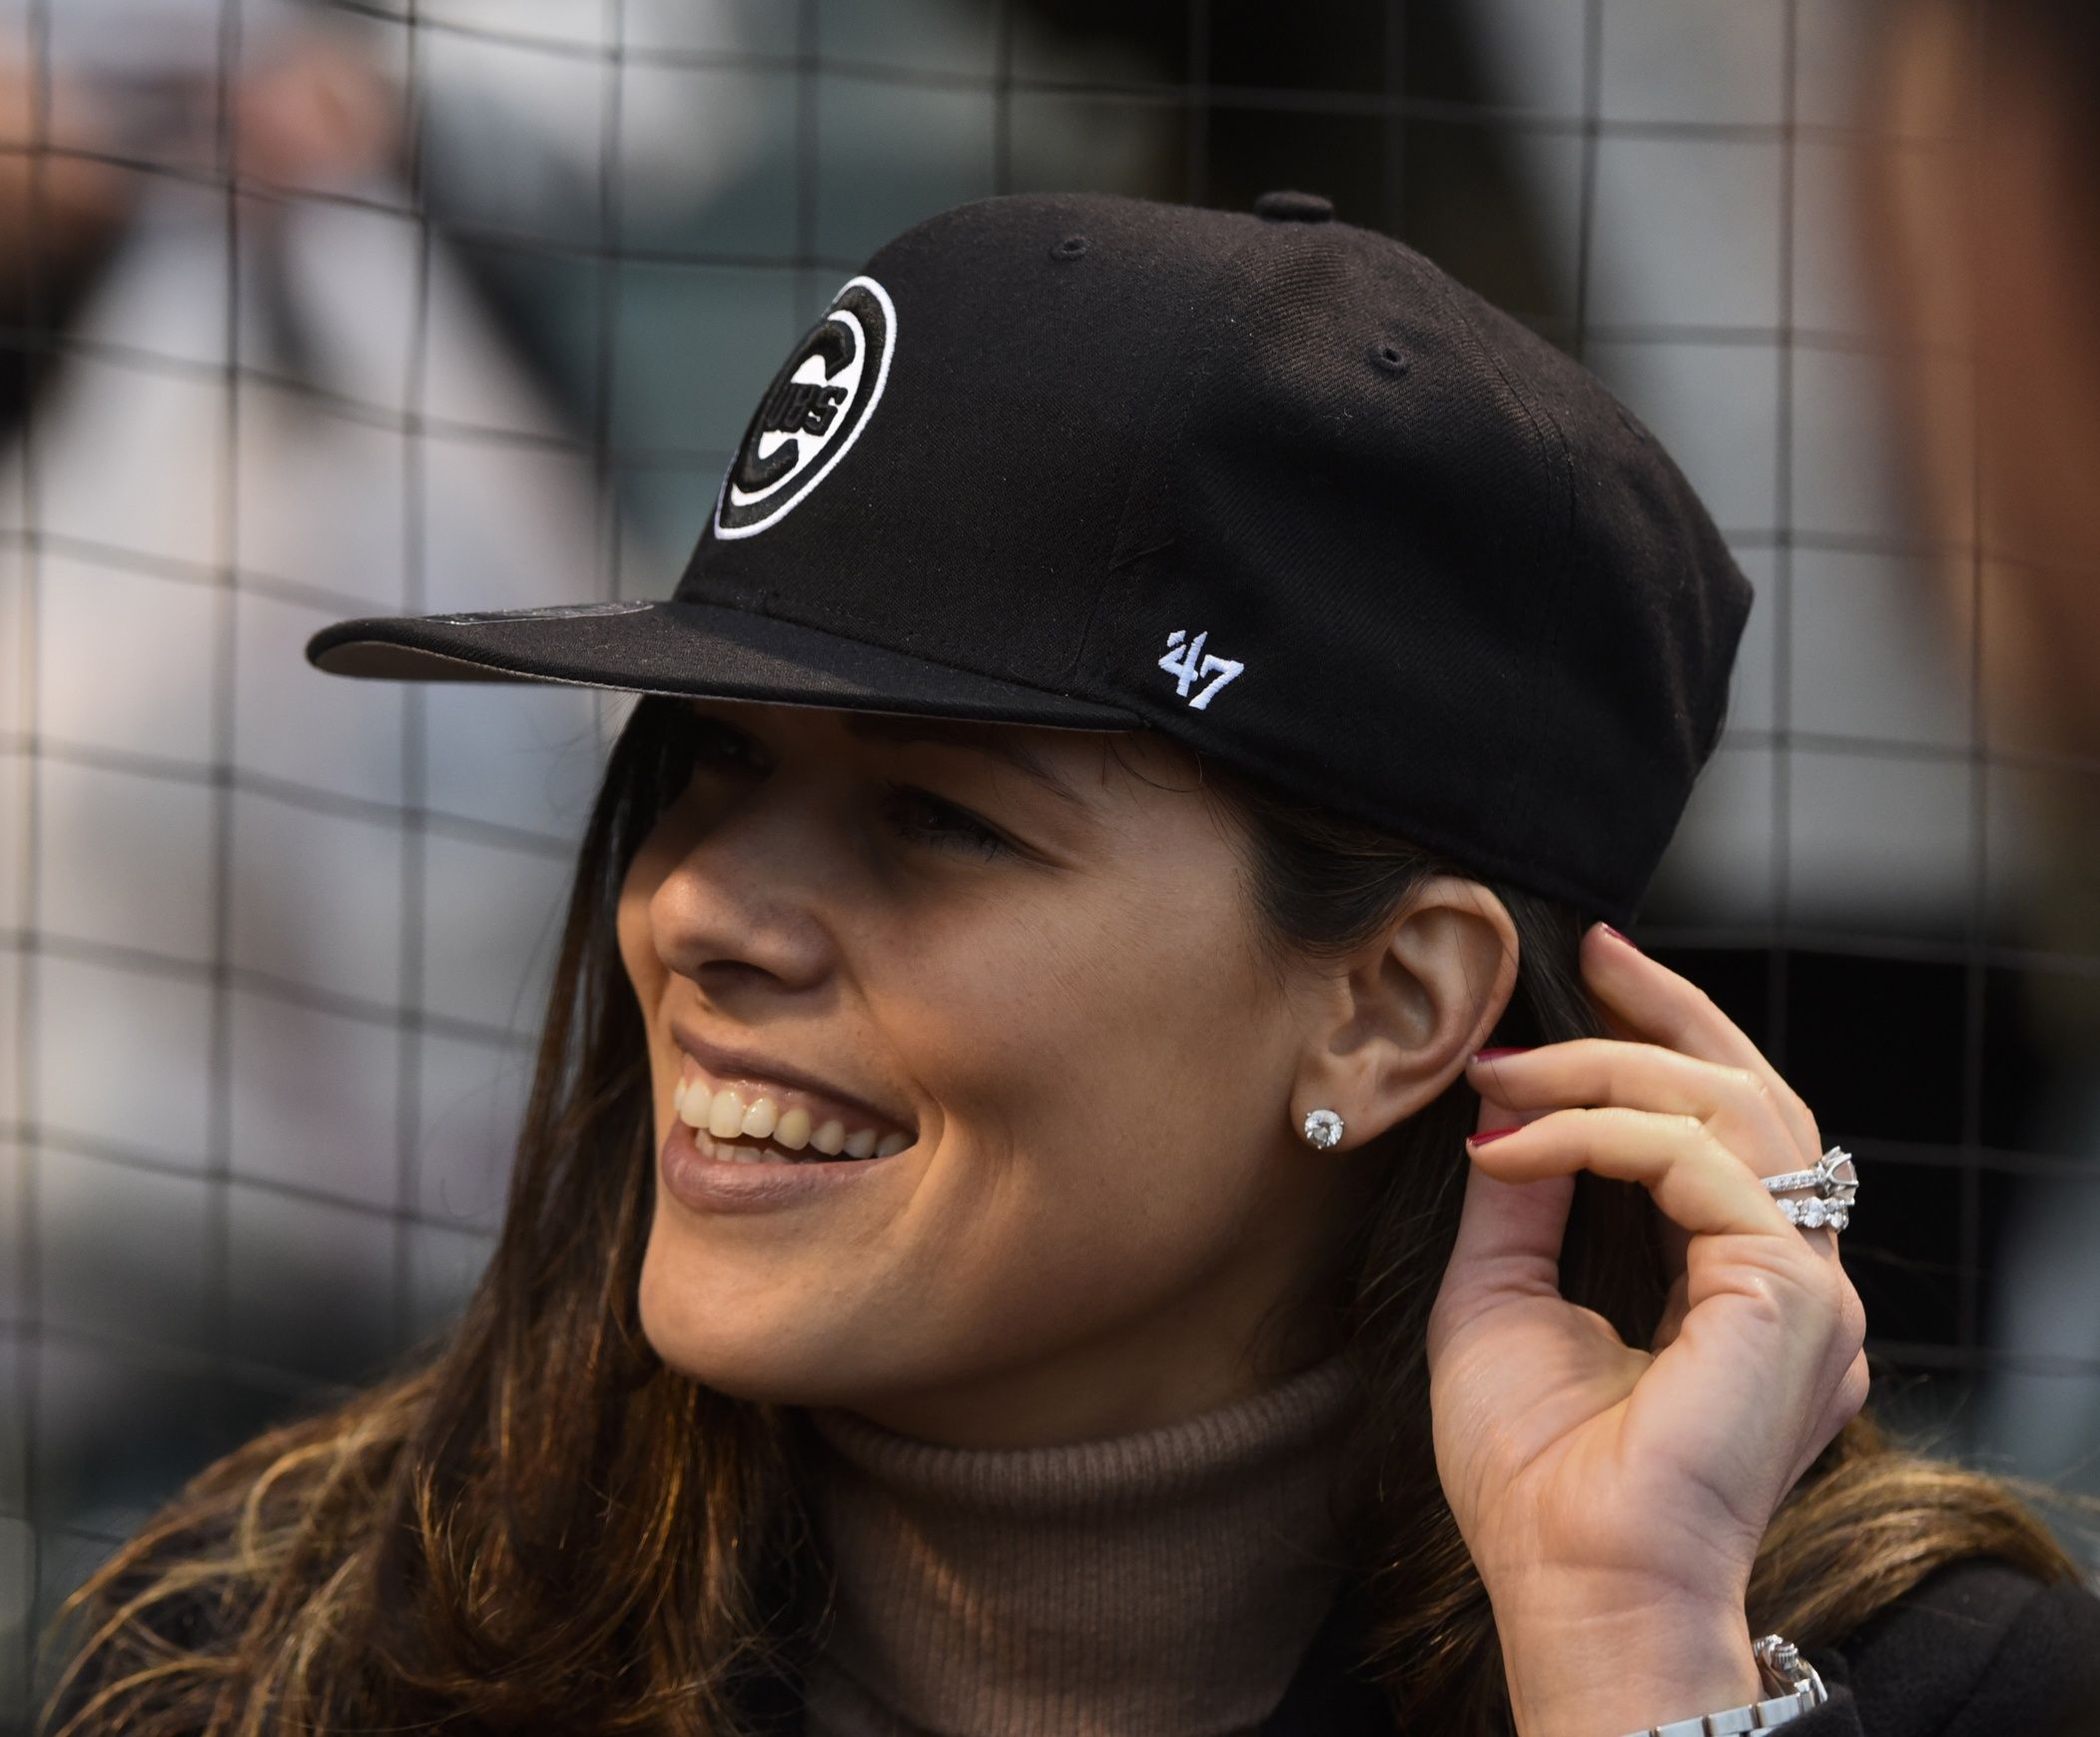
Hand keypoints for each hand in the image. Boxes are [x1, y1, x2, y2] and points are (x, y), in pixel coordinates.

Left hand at [1424, 923, 1868, 1736]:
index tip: (1589, 977)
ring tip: (1511, 1062)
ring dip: (1611, 1066)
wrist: (1571, 1584)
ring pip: (1733, 1110)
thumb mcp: (1498, 1301)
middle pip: (1754, 1098)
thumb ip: (1519, 1200)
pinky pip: (1692, 1163)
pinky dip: (1595, 1132)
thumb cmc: (1535, 1476)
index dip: (1665, 1043)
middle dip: (1665, 1017)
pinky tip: (1513, 1138)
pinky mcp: (1788, 1294)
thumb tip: (1509, 1100)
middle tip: (1588, 957)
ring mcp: (1805, 1288)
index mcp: (1739, 1288)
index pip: (1729, 1131)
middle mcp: (1794, 1283)